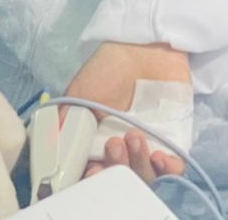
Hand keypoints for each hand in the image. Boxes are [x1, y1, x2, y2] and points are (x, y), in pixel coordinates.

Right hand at [65, 43, 189, 185]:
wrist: (143, 46)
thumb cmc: (108, 68)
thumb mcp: (78, 94)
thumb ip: (66, 126)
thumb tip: (53, 156)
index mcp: (99, 145)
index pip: (97, 176)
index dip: (93, 181)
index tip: (91, 172)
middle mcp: (124, 151)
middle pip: (121, 181)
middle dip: (115, 171)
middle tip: (113, 145)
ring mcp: (150, 147)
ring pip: (145, 177)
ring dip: (137, 165)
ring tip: (133, 137)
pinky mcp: (174, 139)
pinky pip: (174, 168)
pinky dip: (166, 170)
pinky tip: (157, 156)